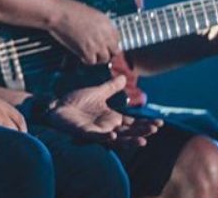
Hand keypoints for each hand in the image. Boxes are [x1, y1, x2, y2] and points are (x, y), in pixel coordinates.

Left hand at [43, 75, 160, 146]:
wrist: (56, 106)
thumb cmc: (76, 102)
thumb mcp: (97, 92)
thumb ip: (111, 87)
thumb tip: (124, 77)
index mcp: (112, 118)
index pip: (133, 123)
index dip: (146, 124)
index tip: (160, 123)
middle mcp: (108, 127)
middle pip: (129, 132)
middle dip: (142, 132)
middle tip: (155, 129)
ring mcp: (98, 132)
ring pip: (117, 139)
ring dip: (130, 140)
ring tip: (143, 140)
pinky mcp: (86, 134)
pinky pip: (98, 137)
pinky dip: (106, 137)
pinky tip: (114, 134)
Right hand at [51, 0, 120, 64]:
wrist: (59, 13)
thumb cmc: (70, 10)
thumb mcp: (92, 13)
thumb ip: (100, 24)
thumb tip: (101, 33)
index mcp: (107, 23)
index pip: (118, 38)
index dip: (111, 43)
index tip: (107, 45)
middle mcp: (105, 34)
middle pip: (115, 51)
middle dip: (108, 52)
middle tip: (101, 52)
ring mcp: (96, 43)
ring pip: (105, 58)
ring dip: (98, 58)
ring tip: (91, 54)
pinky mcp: (86, 50)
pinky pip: (92, 61)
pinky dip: (87, 60)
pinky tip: (83, 56)